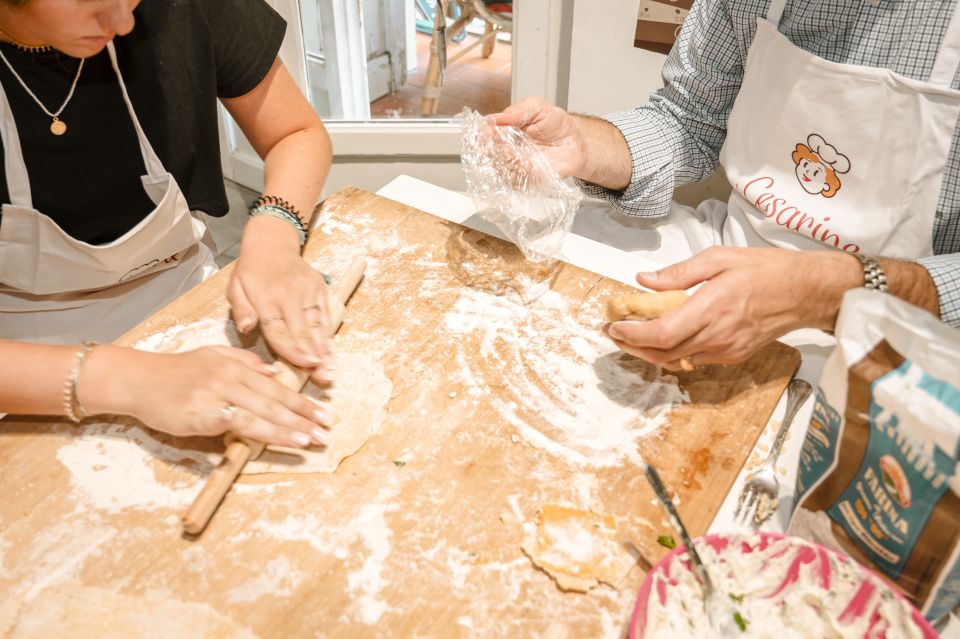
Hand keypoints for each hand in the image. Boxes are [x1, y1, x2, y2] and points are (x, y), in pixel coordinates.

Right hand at [86, 346, 331, 447]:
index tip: (322, 412)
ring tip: (309, 439)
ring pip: (261, 414)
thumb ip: (244, 363)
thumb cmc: (174, 372)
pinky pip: (239, 426)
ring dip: (288, 429)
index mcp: (236, 367)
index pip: (277, 386)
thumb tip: (272, 373)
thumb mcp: (212, 356)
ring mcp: (218, 396)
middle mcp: (231, 379)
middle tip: (326, 430)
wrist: (138, 379)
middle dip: (303, 417)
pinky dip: (262, 434)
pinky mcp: (204, 415)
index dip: (301, 401)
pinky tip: (277, 441)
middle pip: (275, 401)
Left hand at [229, 216, 332, 384]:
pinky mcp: (319, 288)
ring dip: (325, 349)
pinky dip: (328, 333)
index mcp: (266, 298)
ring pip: (318, 324)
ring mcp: (307, 291)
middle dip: (314, 356)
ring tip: (330, 368)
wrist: (272, 242)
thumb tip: (246, 328)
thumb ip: (241, 309)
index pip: (280, 329)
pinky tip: (331, 349)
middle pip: (303, 331)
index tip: (305, 365)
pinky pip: (325, 314)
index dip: (293, 349)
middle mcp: (290, 295)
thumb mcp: (235, 287)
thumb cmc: (251, 271)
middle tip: (323, 375)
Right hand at [492, 96, 586, 177]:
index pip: (485, 133)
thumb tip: (494, 118)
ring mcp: (514, 164)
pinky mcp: (524, 178)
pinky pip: (515, 180)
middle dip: (494, 148)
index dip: (485, 133)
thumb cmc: (556, 124)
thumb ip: (516, 111)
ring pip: (499, 167)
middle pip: (488, 152)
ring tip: (516, 153)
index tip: (490, 131)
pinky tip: (528, 165)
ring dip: (506, 161)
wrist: (576, 142)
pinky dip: (520, 173)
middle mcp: (505, 148)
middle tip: (505, 144)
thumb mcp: (538, 107)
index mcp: (504, 129)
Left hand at [604, 247, 860, 369]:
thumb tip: (645, 281)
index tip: (614, 326)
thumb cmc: (767, 271)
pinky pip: (694, 359)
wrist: (806, 293)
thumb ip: (679, 273)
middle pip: (662, 353)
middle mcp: (717, 334)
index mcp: (711, 307)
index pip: (661, 333)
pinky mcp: (733, 355)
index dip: (633, 335)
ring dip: (650, 352)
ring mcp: (725, 349)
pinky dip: (673, 352)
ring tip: (633, 335)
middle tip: (615, 333)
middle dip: (632, 346)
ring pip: (676, 361)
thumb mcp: (719, 258)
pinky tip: (665, 337)